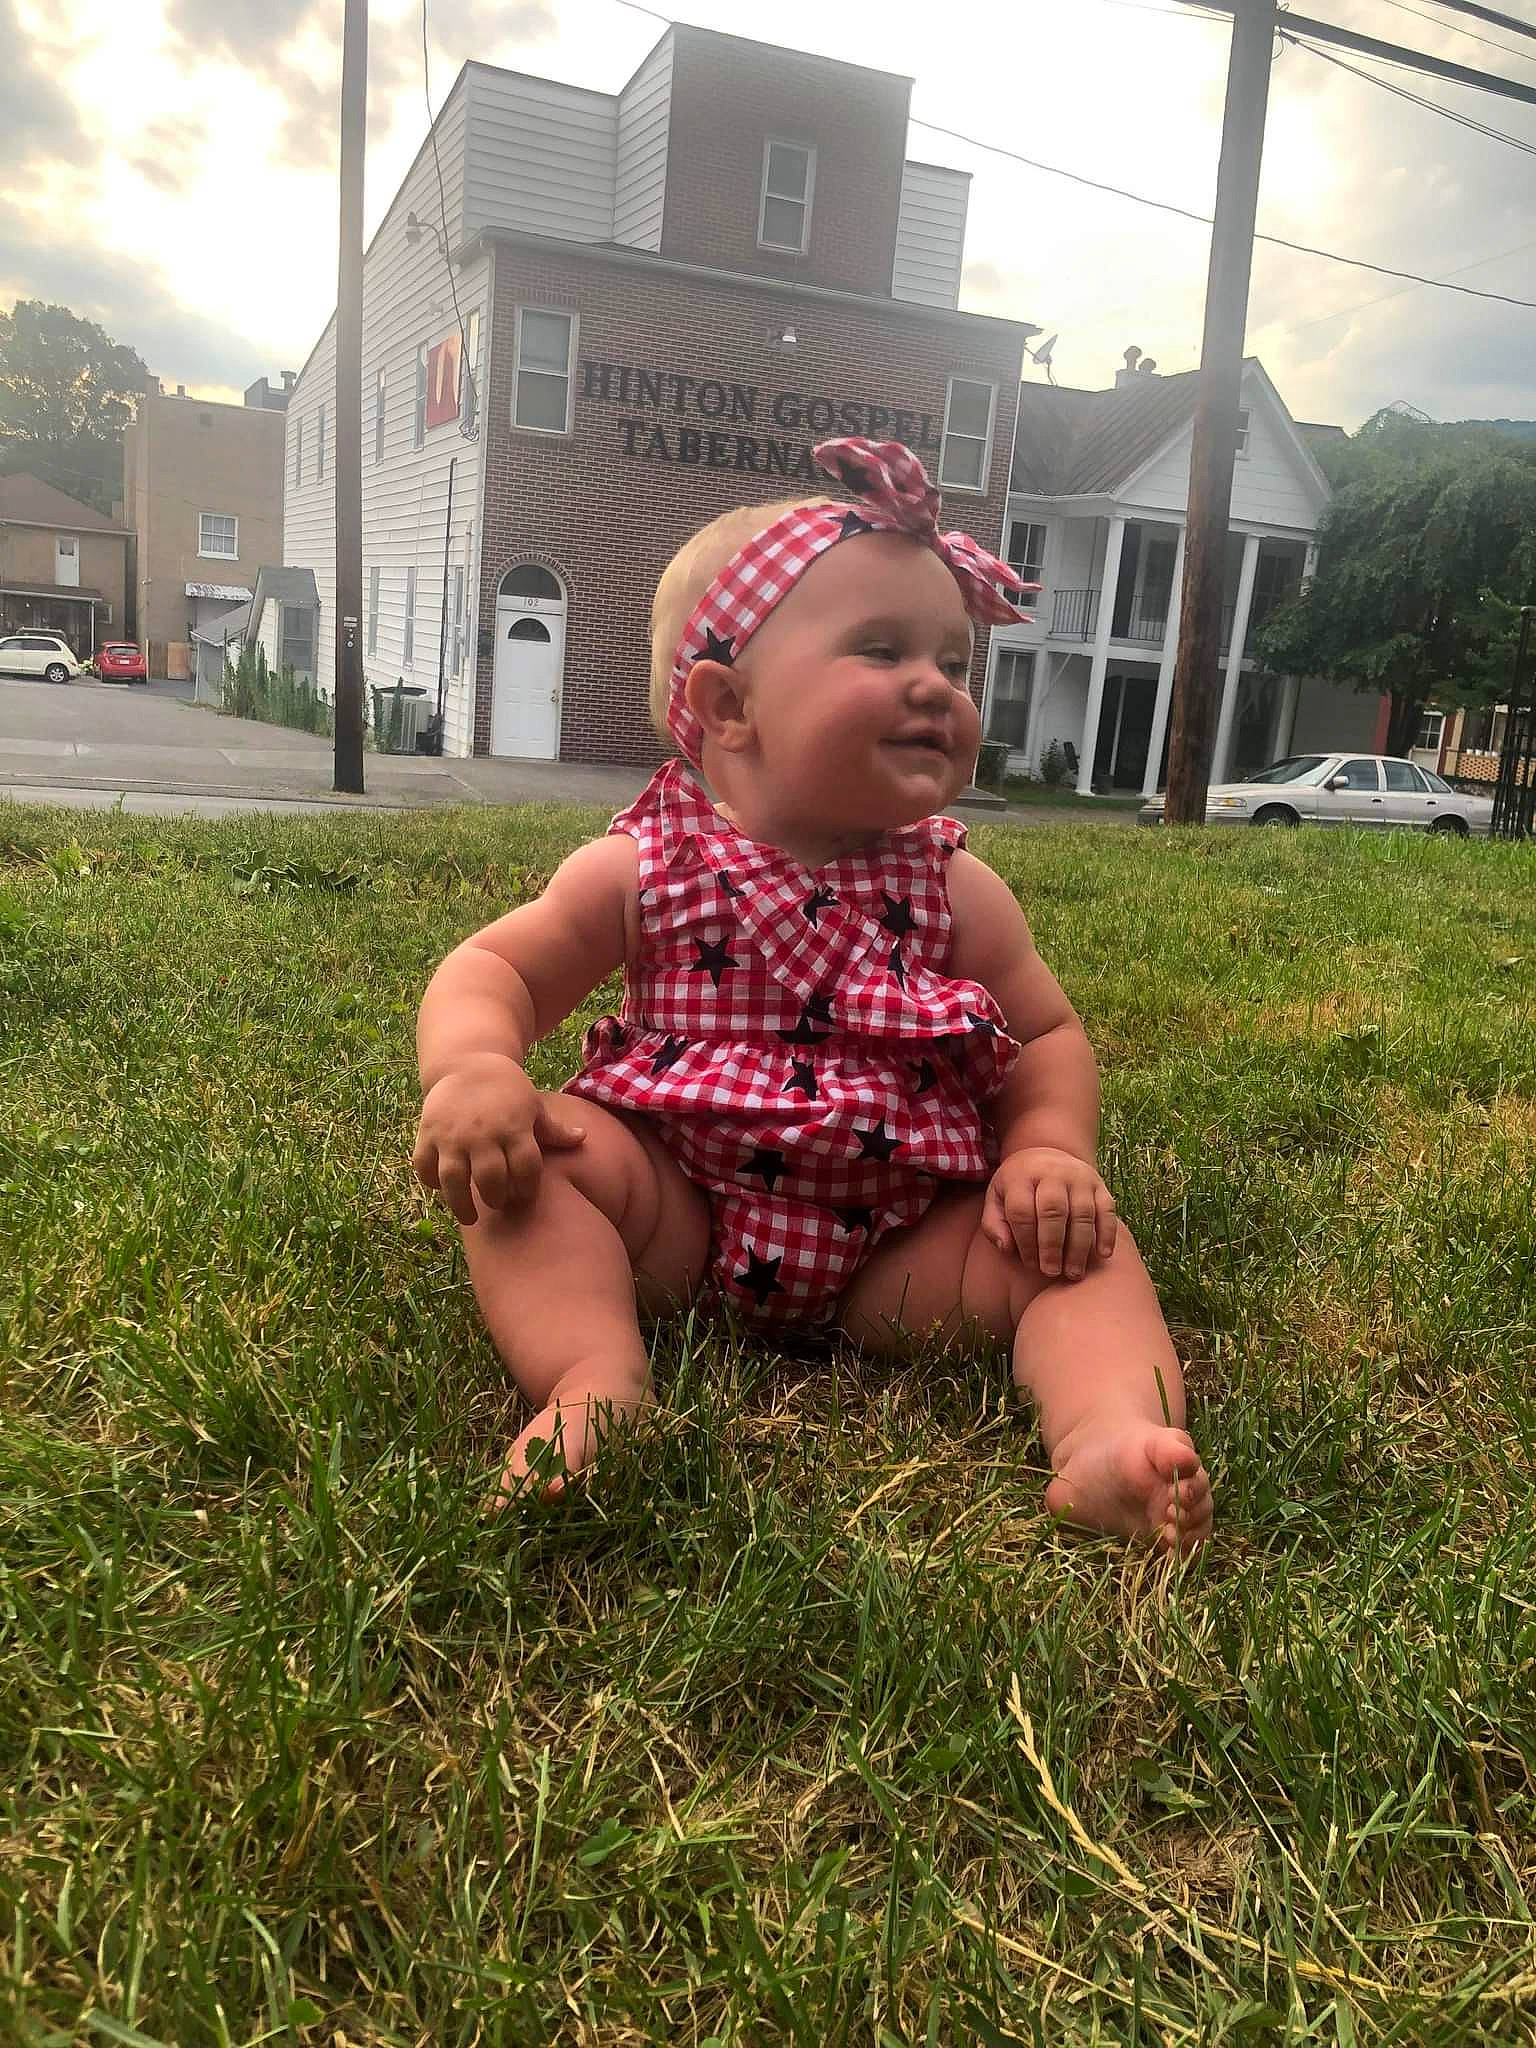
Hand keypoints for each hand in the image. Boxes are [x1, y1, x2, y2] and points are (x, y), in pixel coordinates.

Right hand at [412, 1052, 585, 1223]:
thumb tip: (583, 1139)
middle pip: (491, 1178)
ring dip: (461, 1204)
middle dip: (497, 1198)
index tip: (525, 1194)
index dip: (528, 1187)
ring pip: (454, 1179)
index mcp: (513, 1127)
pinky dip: (430, 1182)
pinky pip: (424, 1166)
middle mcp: (482, 1133)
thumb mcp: (533, 1106)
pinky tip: (442, 1188)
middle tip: (499, 1203)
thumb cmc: (507, 1090)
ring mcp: (452, 1135)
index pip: (526, 1168)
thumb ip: (554, 1129)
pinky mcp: (428, 1133)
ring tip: (470, 1218)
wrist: (466, 1063)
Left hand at [981, 1146, 1116, 1279]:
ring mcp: (1079, 1177)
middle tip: (1051, 1272)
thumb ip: (994, 1224)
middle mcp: (1052, 1172)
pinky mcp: (1099, 1185)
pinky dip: (1107, 1233)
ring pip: (1082, 1213)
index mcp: (1021, 1176)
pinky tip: (1102, 1254)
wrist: (1047, 1154)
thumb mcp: (997, 1198)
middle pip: (1053, 1211)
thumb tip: (1006, 1248)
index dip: (1026, 1241)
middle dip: (1052, 1246)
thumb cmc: (1018, 1186)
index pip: (1022, 1211)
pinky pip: (1107, 1209)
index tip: (1030, 1264)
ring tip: (1073, 1272)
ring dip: (1079, 1246)